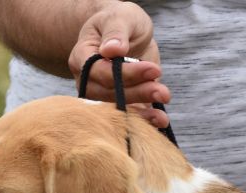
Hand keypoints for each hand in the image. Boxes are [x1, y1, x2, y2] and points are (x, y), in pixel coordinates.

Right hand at [68, 2, 171, 127]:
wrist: (128, 34)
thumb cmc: (121, 22)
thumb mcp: (121, 17)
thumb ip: (116, 32)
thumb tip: (111, 49)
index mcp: (82, 58)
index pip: (100, 72)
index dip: (126, 74)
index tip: (153, 69)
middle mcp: (89, 81)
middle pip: (109, 95)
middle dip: (138, 94)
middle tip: (163, 92)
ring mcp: (103, 96)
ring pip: (118, 111)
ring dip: (142, 114)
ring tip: (163, 111)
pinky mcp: (121, 105)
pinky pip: (129, 118)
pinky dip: (145, 122)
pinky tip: (160, 121)